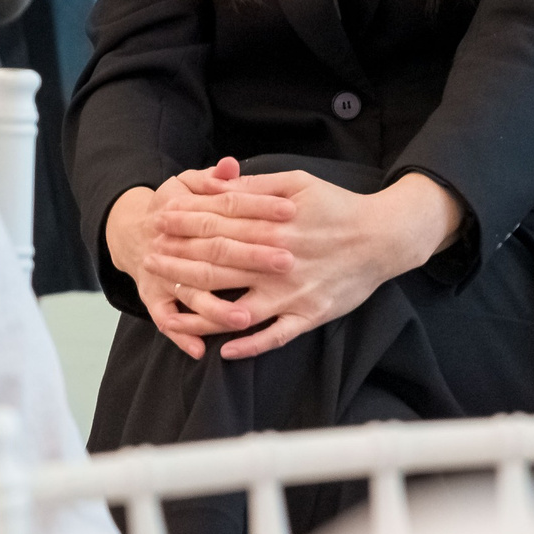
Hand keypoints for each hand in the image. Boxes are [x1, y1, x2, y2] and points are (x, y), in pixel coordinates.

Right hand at [103, 160, 294, 359]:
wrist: (129, 232)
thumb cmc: (172, 208)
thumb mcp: (185, 184)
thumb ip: (211, 178)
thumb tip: (230, 166)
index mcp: (182, 209)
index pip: (227, 207)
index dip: (258, 207)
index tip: (291, 212)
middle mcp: (171, 242)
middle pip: (215, 251)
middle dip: (250, 257)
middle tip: (286, 261)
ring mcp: (161, 274)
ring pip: (191, 292)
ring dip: (216, 308)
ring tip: (246, 318)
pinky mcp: (153, 298)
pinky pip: (166, 320)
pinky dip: (181, 336)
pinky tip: (201, 350)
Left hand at [156, 169, 460, 361]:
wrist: (385, 238)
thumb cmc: (338, 206)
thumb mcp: (297, 182)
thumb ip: (254, 187)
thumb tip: (214, 184)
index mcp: (273, 225)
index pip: (217, 225)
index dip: (184, 225)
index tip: (157, 224)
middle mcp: (278, 261)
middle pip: (218, 266)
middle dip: (178, 265)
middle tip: (149, 262)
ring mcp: (293, 293)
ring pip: (238, 310)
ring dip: (201, 314)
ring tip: (169, 316)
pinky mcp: (310, 315)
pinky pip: (275, 337)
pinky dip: (249, 346)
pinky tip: (223, 351)